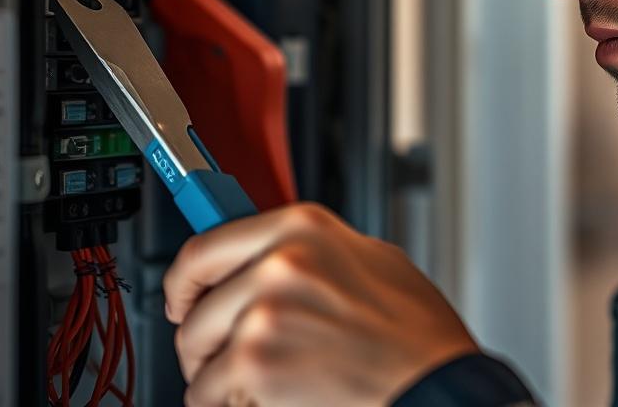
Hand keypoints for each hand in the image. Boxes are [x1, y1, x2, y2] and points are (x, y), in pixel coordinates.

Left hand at [164, 203, 478, 405]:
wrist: (436, 387)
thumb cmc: (416, 335)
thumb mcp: (370, 261)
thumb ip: (312, 252)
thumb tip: (269, 254)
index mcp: (303, 227)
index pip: (205, 245)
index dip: (185, 279)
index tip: (181, 295)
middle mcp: (279, 261)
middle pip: (193, 305)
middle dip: (203, 337)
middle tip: (225, 353)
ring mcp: (264, 313)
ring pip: (197, 353)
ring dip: (219, 374)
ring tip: (263, 379)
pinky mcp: (256, 364)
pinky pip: (208, 393)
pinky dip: (231, 403)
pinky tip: (272, 396)